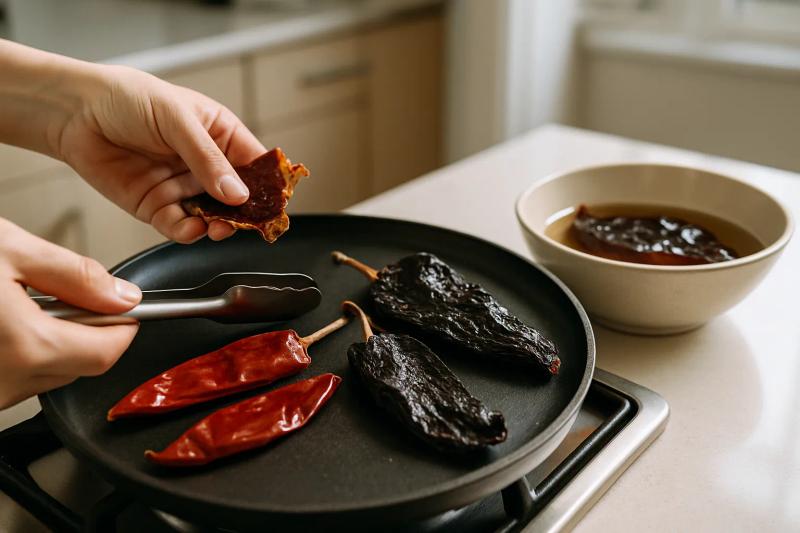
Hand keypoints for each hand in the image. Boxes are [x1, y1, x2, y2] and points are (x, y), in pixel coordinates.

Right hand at [0, 219, 140, 408]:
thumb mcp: (9, 250)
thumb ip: (74, 275)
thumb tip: (123, 296)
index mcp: (26, 347)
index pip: (107, 352)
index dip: (123, 327)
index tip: (124, 307)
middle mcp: (6, 382)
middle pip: (81, 366)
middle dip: (87, 332)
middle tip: (64, 296)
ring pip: (49, 375)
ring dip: (51, 344)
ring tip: (20, 306)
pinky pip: (16, 378)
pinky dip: (20, 354)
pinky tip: (3, 324)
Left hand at [56, 65, 265, 242]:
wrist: (74, 112)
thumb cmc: (126, 98)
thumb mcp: (176, 119)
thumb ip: (207, 158)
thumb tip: (237, 193)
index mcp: (219, 134)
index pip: (255, 164)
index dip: (267, 184)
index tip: (274, 203)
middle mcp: (204, 164)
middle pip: (237, 197)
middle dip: (243, 213)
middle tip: (244, 222)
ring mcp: (182, 187)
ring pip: (212, 216)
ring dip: (217, 226)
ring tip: (217, 227)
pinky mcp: (158, 206)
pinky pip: (180, 227)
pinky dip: (188, 233)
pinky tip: (192, 229)